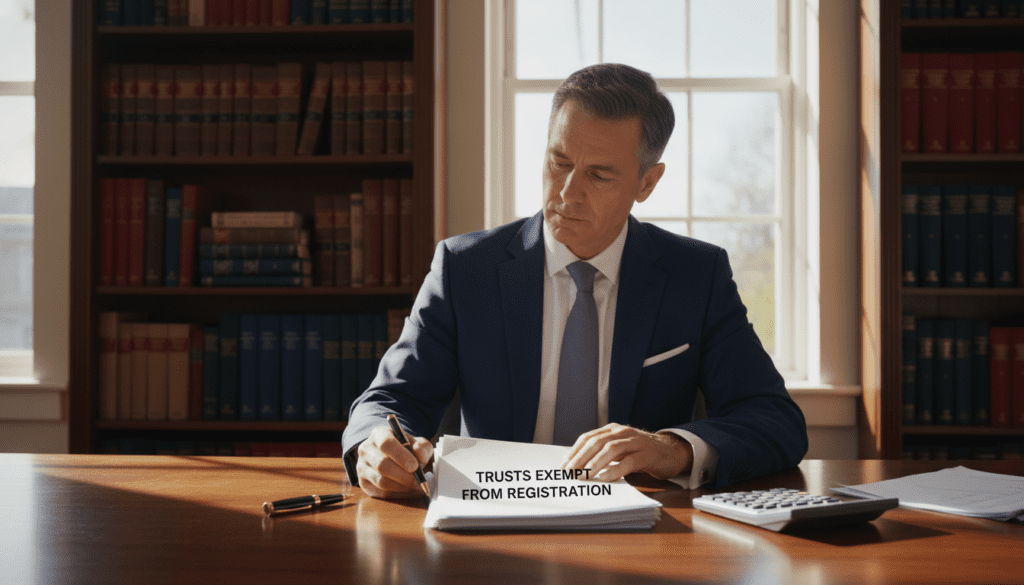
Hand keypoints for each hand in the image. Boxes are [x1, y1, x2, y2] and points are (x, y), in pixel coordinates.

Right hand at [356, 424, 433, 498]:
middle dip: (403, 475)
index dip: (401, 455)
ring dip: (401, 485)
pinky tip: (405, 488)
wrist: (397, 460)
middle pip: (382, 464)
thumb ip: (422, 448)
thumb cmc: (408, 450)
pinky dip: (396, 493)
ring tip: (413, 484)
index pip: (386, 443)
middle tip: (417, 480)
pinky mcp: (363, 483)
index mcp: (379, 434)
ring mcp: (361, 467)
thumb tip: (420, 458)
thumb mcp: (418, 444)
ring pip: (381, 481)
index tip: (415, 466)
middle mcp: (366, 449)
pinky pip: (380, 492)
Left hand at [560, 423, 692, 482]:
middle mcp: (623, 432)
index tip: (564, 466)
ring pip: (611, 449)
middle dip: (581, 458)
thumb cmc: (640, 453)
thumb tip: (578, 467)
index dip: (574, 451)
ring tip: (584, 476)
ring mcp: (636, 442)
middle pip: (597, 442)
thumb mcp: (619, 450)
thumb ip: (602, 453)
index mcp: (612, 430)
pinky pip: (629, 462)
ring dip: (595, 464)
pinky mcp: (647, 454)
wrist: (671, 451)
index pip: (588, 438)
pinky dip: (615, 470)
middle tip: (570, 473)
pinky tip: (605, 478)